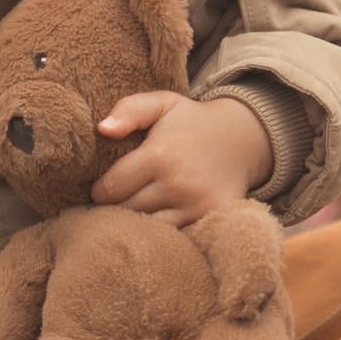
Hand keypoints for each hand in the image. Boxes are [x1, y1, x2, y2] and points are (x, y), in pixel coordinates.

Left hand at [90, 92, 272, 227]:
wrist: (241, 139)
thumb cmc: (190, 122)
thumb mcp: (161, 104)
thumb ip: (129, 109)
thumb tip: (103, 129)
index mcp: (159, 156)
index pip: (110, 190)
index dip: (99, 191)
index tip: (101, 188)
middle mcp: (178, 185)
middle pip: (126, 212)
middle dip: (115, 208)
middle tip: (114, 201)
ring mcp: (196, 206)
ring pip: (147, 229)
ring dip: (136, 223)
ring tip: (133, 210)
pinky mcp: (210, 219)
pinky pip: (174, 235)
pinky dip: (162, 231)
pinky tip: (156, 218)